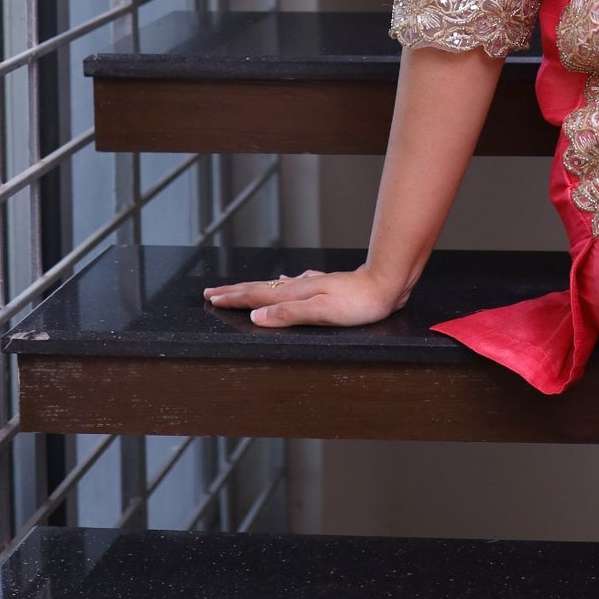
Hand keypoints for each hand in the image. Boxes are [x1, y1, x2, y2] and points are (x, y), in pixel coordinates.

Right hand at [202, 265, 410, 327]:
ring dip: (255, 289)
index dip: (234, 298)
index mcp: (297, 293)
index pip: (258, 296)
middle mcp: (302, 286)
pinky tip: (285, 281)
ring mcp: (313, 284)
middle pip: (262, 288)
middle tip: (212, 292)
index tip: (211, 298)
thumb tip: (256, 316)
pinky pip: (294, 284)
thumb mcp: (322, 312)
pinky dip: (281, 285)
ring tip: (239, 290)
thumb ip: (289, 314)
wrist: (387, 282)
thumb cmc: (359, 302)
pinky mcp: (325, 285)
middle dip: (236, 291)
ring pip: (275, 286)